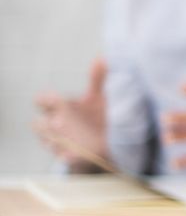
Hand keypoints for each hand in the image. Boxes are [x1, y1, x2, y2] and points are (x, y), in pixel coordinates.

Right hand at [33, 58, 111, 172]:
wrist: (115, 139)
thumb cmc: (103, 113)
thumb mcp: (102, 95)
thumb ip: (100, 78)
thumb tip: (103, 57)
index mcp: (62, 106)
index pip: (42, 101)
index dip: (45, 101)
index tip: (57, 100)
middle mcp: (57, 124)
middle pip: (39, 124)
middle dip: (49, 123)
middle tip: (62, 121)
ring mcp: (62, 141)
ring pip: (47, 141)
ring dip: (55, 139)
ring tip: (70, 135)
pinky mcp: (71, 157)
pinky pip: (62, 157)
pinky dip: (68, 154)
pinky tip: (78, 151)